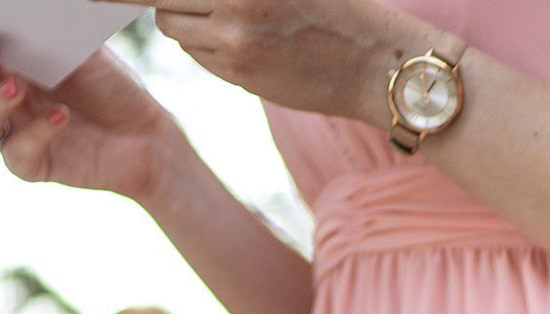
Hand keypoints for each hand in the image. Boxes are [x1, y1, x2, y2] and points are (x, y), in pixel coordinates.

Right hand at [0, 40, 179, 198]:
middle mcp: (3, 96)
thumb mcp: (87, 51)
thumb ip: (54, 31)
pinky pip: (18, 152)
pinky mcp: (32, 164)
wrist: (146, 135)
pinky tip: (62, 116)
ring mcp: (15, 131)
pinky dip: (38, 133)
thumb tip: (30, 7)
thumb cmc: (112, 87)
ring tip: (19, 88)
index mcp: (9, 62)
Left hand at [140, 0, 418, 120]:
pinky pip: (198, 55)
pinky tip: (248, 47)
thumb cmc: (334, 8)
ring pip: (174, 26)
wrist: (376, 62)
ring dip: (187, 22)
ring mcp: (234, 34)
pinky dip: (208, 49)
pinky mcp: (239, 70)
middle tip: (197, 8)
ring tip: (232, 22)